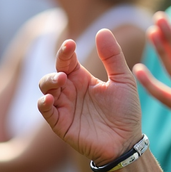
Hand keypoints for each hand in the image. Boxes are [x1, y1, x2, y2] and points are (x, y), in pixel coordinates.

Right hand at [38, 29, 141, 165]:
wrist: (127, 142)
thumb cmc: (126, 111)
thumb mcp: (123, 80)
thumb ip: (113, 57)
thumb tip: (102, 30)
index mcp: (83, 78)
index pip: (68, 59)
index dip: (66, 50)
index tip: (71, 44)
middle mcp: (70, 90)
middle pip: (53, 71)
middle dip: (56, 66)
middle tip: (66, 68)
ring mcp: (64, 106)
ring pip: (46, 88)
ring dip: (49, 81)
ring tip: (60, 80)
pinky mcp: (60, 123)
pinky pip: (45, 111)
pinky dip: (43, 103)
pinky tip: (49, 98)